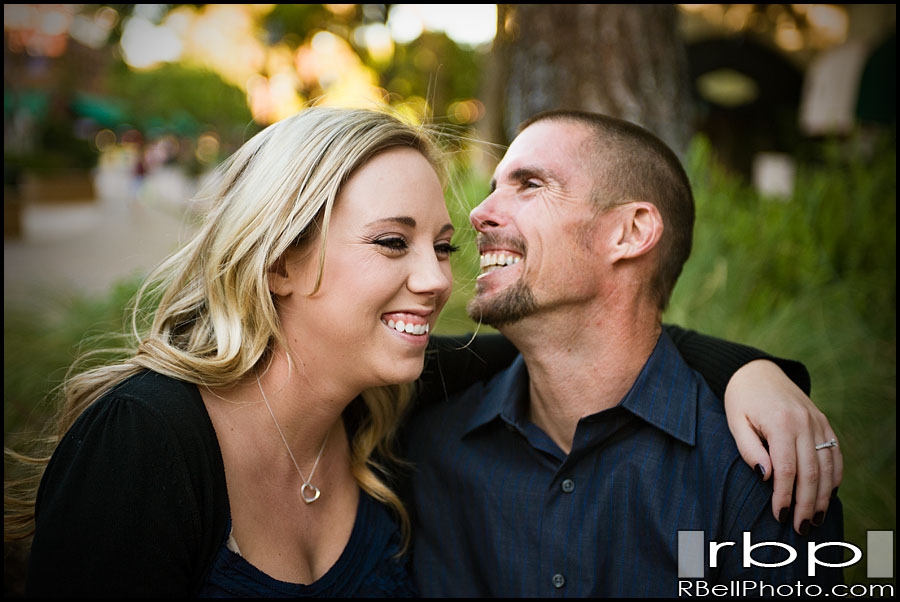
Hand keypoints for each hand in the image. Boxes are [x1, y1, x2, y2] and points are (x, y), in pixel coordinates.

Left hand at [723, 359, 841, 534]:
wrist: (757, 371)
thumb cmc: (741, 400)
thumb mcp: (735, 422)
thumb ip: (749, 449)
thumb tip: (767, 477)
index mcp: (780, 423)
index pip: (787, 469)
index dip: (784, 496)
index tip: (779, 515)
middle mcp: (804, 422)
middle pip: (811, 472)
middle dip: (807, 504)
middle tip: (801, 528)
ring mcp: (817, 422)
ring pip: (827, 466)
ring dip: (824, 496)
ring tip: (816, 519)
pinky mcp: (823, 422)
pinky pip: (835, 452)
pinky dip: (834, 475)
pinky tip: (828, 494)